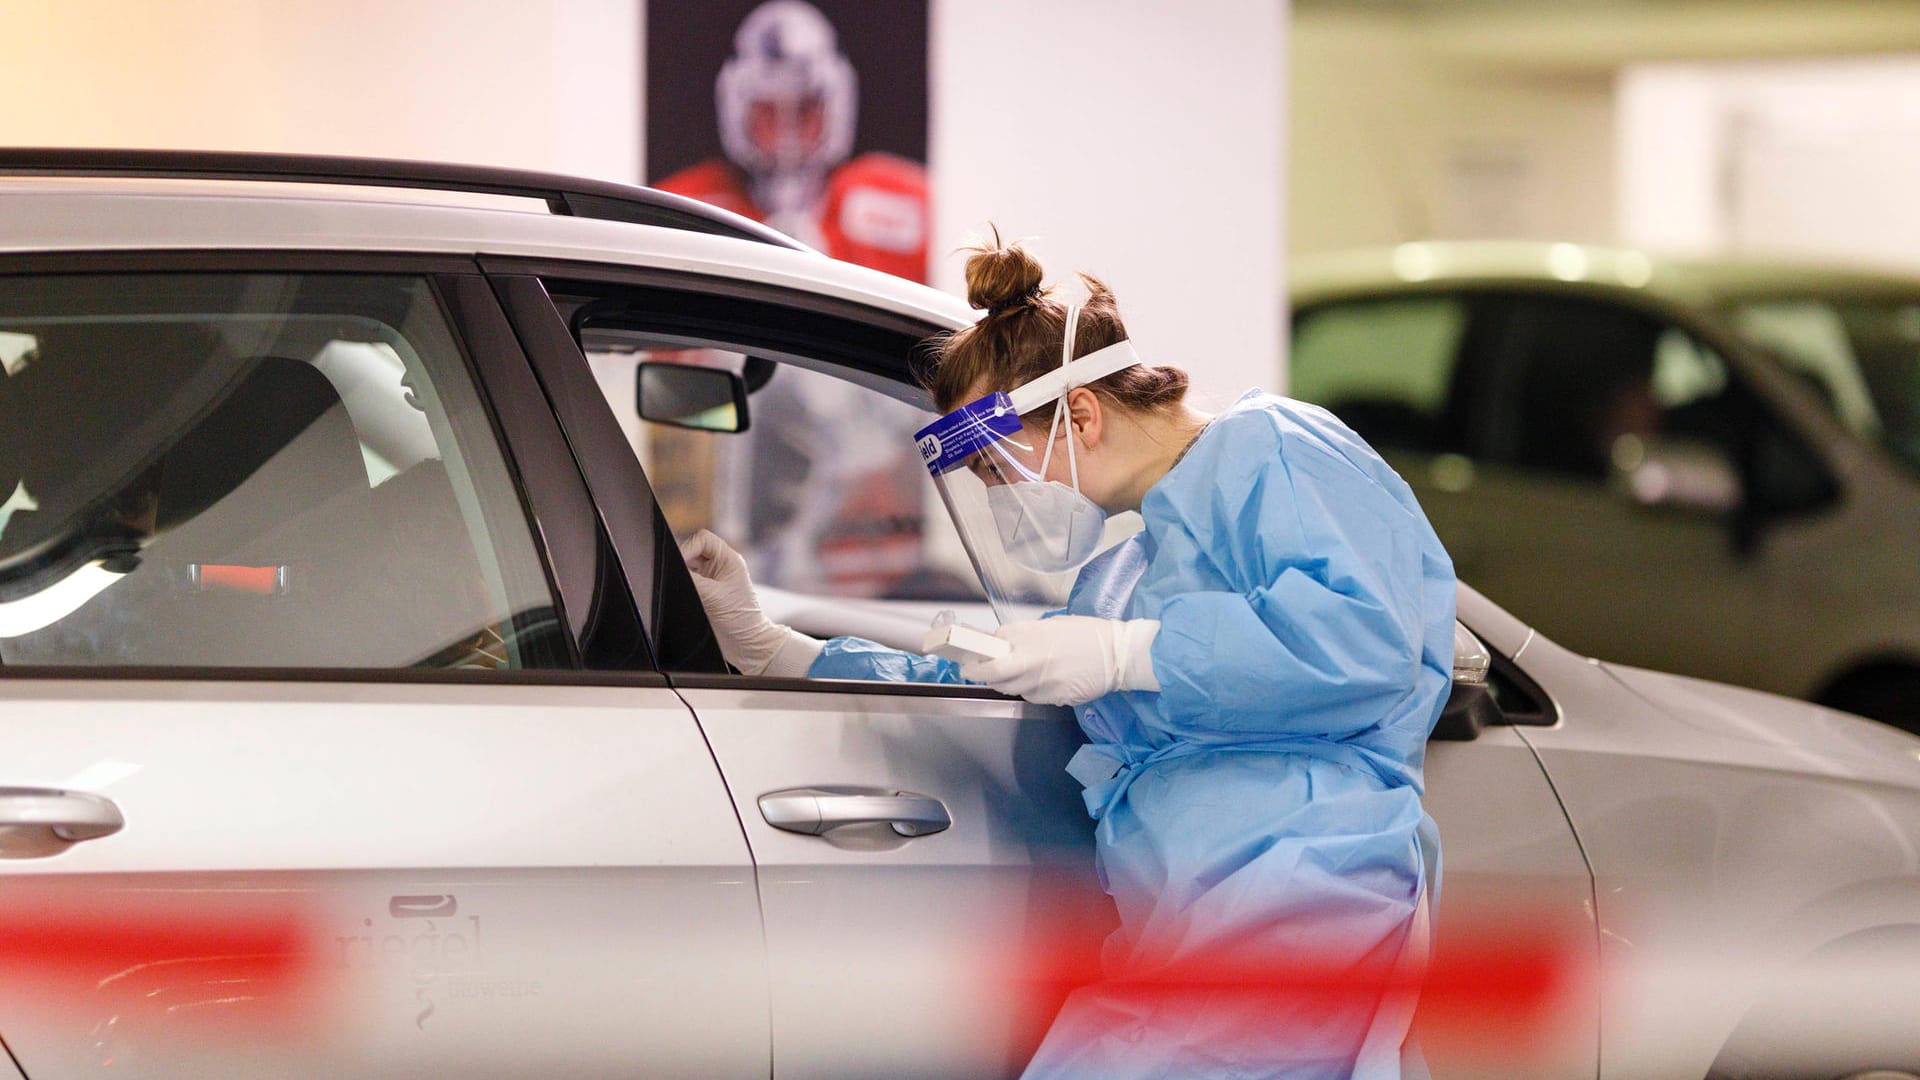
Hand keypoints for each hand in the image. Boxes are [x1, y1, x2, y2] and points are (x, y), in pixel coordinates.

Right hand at [678, 530, 819, 676]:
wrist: (747, 645)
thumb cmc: (740, 621)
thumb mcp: (713, 597)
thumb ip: (692, 580)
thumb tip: (674, 568)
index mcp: (730, 560)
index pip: (703, 539)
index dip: (688, 547)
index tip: (678, 563)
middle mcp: (722, 566)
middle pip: (694, 550)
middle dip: (683, 561)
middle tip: (679, 577)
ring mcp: (714, 579)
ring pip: (689, 565)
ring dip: (683, 573)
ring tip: (686, 589)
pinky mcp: (707, 592)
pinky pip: (690, 580)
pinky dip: (684, 584)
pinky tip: (685, 595)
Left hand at [961, 615, 1160, 705]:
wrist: (1119, 655)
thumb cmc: (1087, 634)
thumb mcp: (1052, 625)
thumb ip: (1025, 636)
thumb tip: (1003, 644)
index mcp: (1032, 638)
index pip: (991, 649)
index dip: (978, 653)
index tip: (971, 654)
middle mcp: (1032, 662)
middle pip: (993, 675)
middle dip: (978, 673)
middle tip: (972, 669)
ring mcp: (1043, 684)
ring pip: (1010, 689)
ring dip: (1003, 682)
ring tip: (1008, 673)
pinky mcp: (1054, 699)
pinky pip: (1031, 696)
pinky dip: (1027, 689)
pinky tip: (1038, 680)